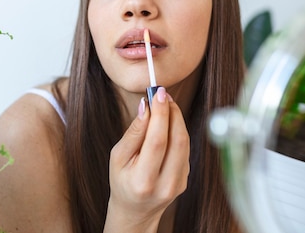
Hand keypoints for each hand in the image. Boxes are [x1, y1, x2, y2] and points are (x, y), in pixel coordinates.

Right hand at [104, 87, 189, 232]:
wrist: (135, 210)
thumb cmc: (122, 181)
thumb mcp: (117, 157)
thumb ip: (133, 133)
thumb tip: (146, 106)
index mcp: (143, 180)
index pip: (157, 141)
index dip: (161, 114)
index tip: (158, 93)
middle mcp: (165, 184)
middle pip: (177, 140)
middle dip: (172, 112)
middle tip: (163, 95)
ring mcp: (179, 183)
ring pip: (185, 142)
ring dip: (177, 119)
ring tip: (165, 105)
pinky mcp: (186, 179)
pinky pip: (185, 149)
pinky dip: (177, 132)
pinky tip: (167, 125)